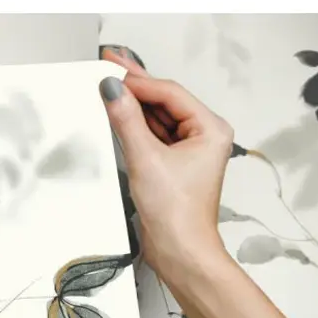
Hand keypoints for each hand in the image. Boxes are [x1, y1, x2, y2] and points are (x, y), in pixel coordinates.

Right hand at [98, 47, 234, 281]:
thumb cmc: (176, 213)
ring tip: (107, 87)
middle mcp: (203, 136)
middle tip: (108, 65)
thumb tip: (112, 89)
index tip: (111, 69)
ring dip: (133, 105)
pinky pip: (153, 136)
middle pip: (164, 102)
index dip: (139, 80)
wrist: (180, 252)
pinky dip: (135, 126)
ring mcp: (188, 151)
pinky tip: (118, 114)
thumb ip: (127, 120)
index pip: (169, 94)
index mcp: (210, 129)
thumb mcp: (146, 159)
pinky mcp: (172, 166)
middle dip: (136, 86)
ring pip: (157, 118)